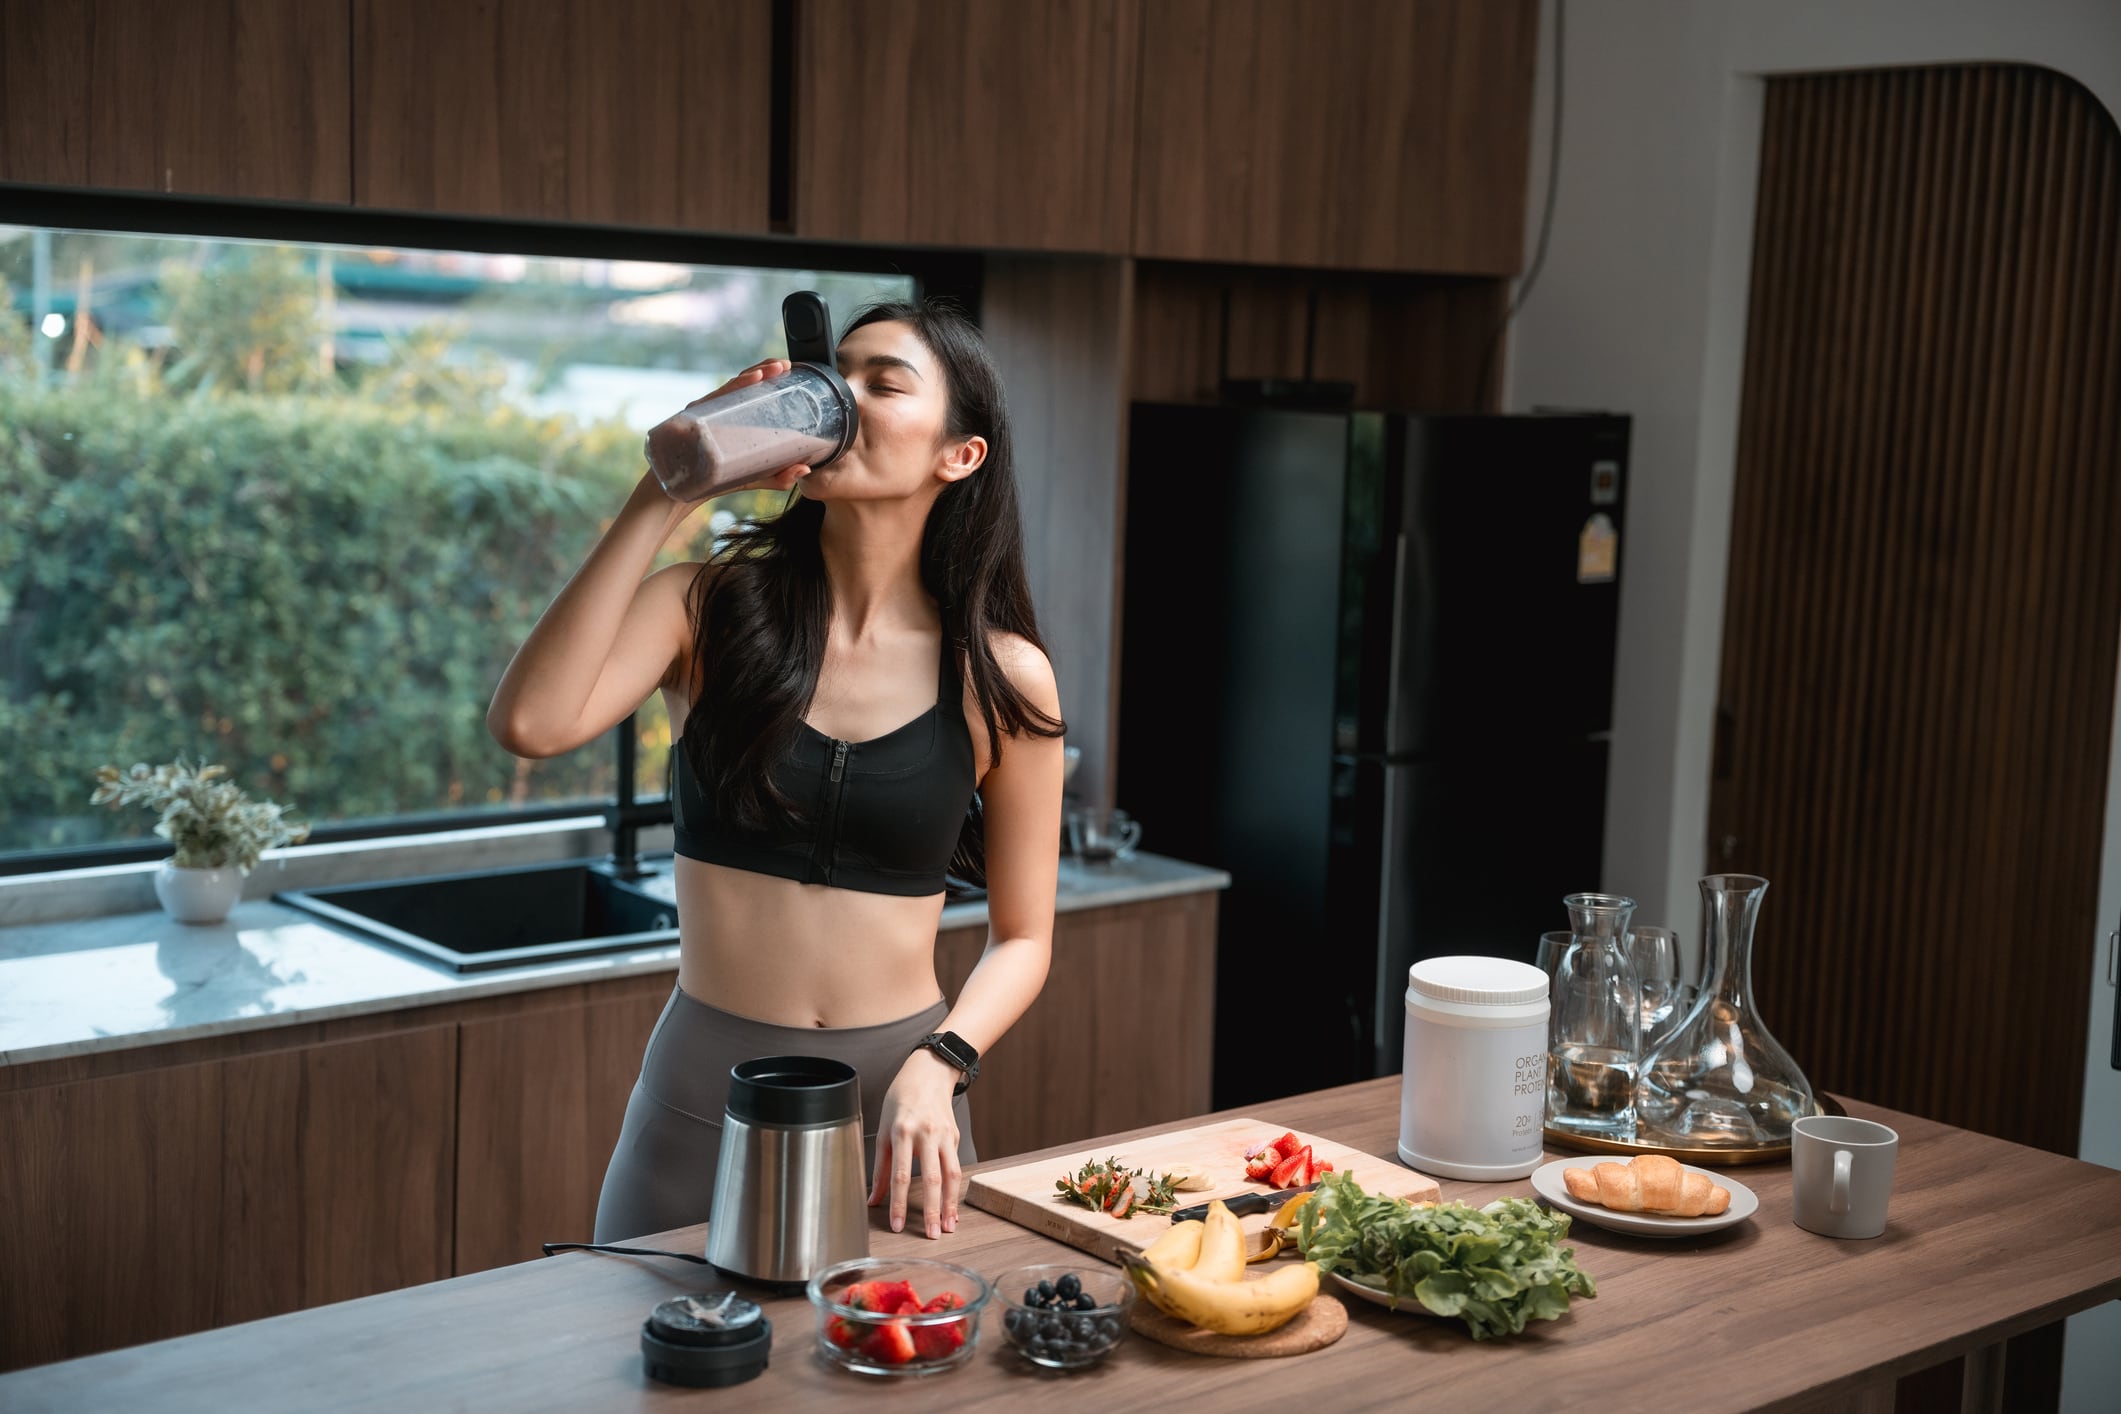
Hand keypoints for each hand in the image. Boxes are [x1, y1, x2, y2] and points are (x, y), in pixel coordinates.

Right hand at [689, 359, 810, 498]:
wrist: (680, 493)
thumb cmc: (717, 480)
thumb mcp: (754, 477)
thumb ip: (780, 476)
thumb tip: (806, 468)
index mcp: (733, 416)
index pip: (752, 390)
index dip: (770, 375)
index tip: (791, 369)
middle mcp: (719, 409)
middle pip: (743, 382)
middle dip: (765, 369)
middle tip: (786, 365)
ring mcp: (706, 411)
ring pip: (731, 386)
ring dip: (753, 374)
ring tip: (774, 369)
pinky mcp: (695, 418)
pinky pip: (715, 398)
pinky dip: (734, 387)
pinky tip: (752, 380)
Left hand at [867, 1049, 963, 1237]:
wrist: (929, 1072)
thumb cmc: (901, 1099)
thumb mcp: (883, 1129)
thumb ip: (880, 1167)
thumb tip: (872, 1199)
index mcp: (903, 1132)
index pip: (900, 1175)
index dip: (899, 1204)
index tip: (898, 1226)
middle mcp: (926, 1134)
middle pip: (932, 1178)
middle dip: (933, 1210)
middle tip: (933, 1235)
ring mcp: (944, 1135)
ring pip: (952, 1175)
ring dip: (951, 1204)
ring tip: (949, 1226)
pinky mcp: (954, 1136)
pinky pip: (956, 1167)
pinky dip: (955, 1189)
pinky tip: (953, 1206)